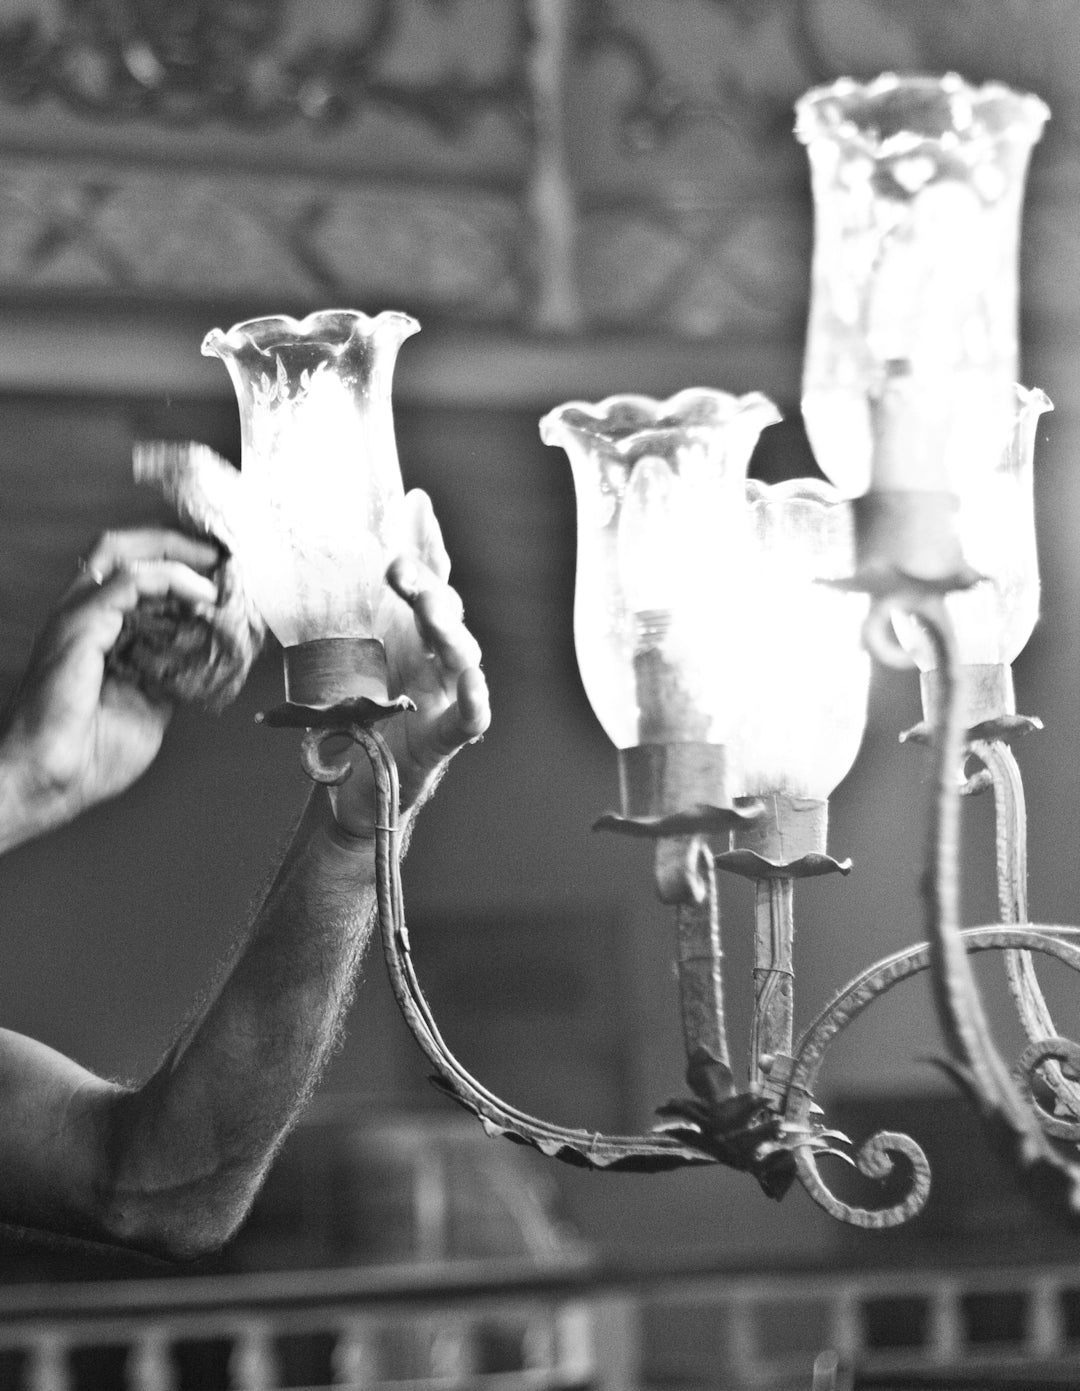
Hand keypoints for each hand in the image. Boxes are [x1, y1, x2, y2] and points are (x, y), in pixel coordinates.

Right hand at [0, 528, 219, 845]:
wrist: (53, 779)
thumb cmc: (90, 753)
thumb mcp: (152, 703)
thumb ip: (175, 672)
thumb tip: (211, 657)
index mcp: (96, 629)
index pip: (133, 570)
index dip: (179, 564)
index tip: (223, 576)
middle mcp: (82, 614)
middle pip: (125, 547)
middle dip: (179, 544)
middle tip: (222, 559)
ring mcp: (78, 617)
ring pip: (126, 553)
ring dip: (183, 560)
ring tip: (220, 578)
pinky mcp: (81, 626)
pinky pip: (130, 582)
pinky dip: (173, 580)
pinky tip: (202, 596)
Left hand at [328, 491, 489, 839]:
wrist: (355, 788)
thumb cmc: (354, 721)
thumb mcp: (334, 663)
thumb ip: (326, 621)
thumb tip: (291, 567)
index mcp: (410, 636)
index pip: (427, 579)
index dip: (425, 542)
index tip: (414, 504)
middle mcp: (433, 661)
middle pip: (444, 612)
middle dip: (427, 584)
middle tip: (397, 566)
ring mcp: (444, 698)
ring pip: (461, 655)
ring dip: (448, 630)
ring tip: (431, 609)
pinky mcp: (444, 738)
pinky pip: (470, 717)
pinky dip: (475, 700)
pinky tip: (473, 682)